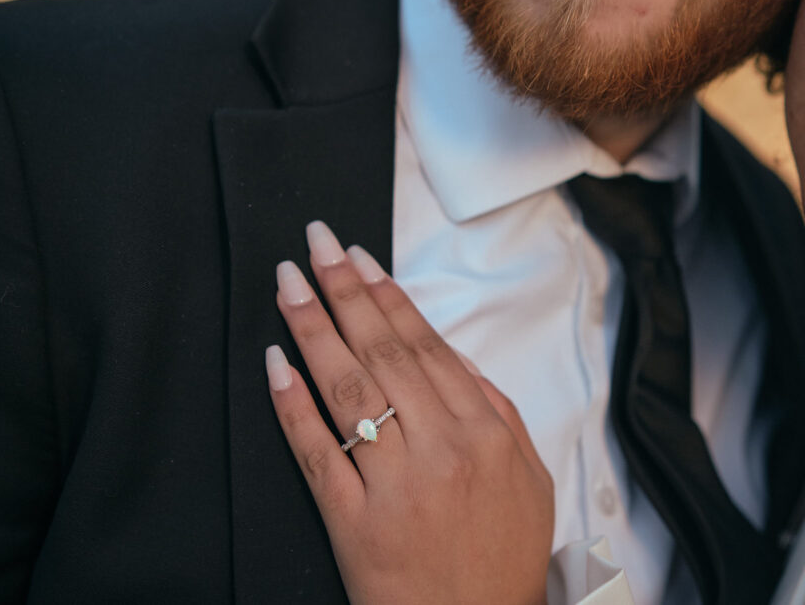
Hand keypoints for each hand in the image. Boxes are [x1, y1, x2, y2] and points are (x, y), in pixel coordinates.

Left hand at [265, 221, 553, 604]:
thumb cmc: (501, 560)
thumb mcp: (530, 481)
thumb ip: (501, 415)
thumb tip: (461, 364)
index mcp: (484, 433)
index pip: (425, 346)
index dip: (387, 297)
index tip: (358, 259)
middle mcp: (439, 449)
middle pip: (382, 352)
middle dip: (344, 291)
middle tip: (314, 244)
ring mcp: (392, 484)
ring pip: (347, 388)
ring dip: (312, 328)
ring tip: (288, 284)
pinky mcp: (351, 521)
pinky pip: (315, 453)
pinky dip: (291, 405)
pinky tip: (274, 363)